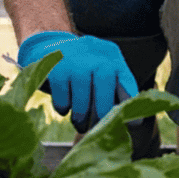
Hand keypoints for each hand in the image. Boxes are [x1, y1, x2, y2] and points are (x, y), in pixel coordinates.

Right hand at [18, 31, 137, 131]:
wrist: (45, 50)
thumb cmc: (80, 69)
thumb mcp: (99, 71)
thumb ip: (113, 90)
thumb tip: (130, 121)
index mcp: (111, 56)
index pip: (126, 79)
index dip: (130, 102)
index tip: (133, 122)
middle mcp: (95, 53)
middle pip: (105, 84)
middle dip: (102, 111)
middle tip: (98, 127)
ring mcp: (74, 58)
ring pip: (82, 94)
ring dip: (81, 116)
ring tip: (80, 124)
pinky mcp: (55, 68)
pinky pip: (62, 97)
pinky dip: (63, 108)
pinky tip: (64, 108)